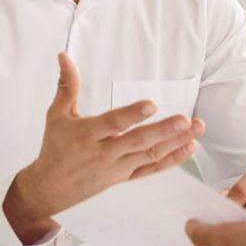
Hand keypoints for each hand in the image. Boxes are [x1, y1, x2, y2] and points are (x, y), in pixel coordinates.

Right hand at [5, 52, 205, 242]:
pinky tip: (188, 147)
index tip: (152, 104)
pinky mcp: (124, 177)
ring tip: (195, 128)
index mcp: (86, 135)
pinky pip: (151, 169)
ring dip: (175, 142)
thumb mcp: (57, 115)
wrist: (50, 189)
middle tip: (186, 120)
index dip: (132, 114)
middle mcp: (104, 153)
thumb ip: (67, 86)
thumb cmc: (55, 148)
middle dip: (164, 131)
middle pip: (138, 142)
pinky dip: (171, 159)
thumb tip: (64, 56)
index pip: (113, 124)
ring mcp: (117, 168)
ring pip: (150, 155)